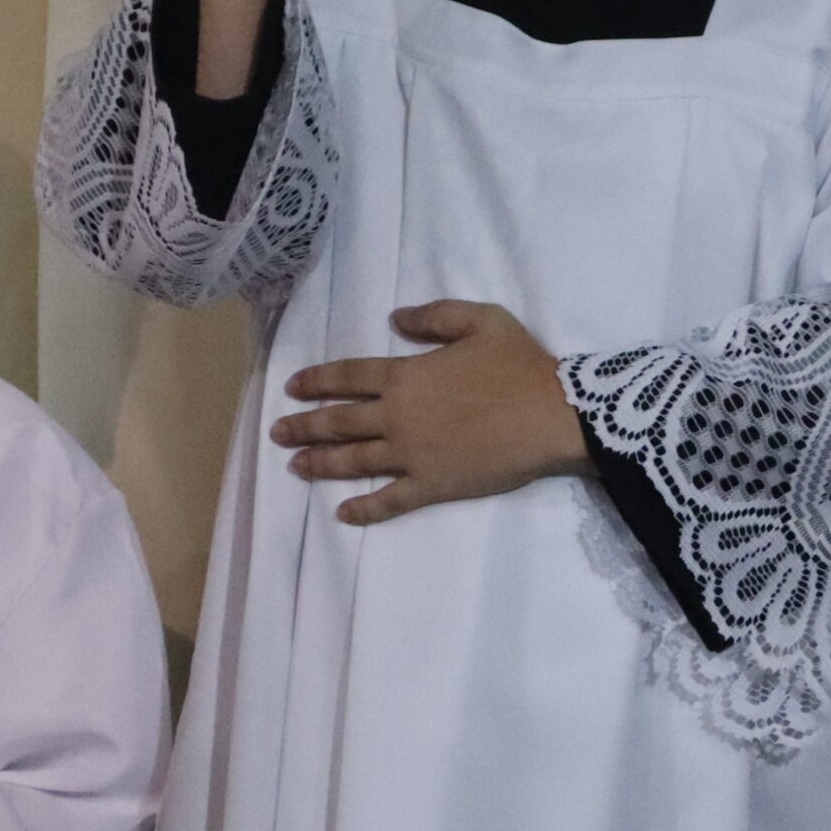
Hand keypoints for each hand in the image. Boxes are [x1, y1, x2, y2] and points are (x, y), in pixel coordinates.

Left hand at [271, 300, 588, 525]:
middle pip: (338, 422)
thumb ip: (434, 316)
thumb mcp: (480, 320)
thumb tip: (394, 318)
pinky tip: (342, 514)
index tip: (291, 388)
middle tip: (277, 432)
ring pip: (353, 461)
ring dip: (318, 463)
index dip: (315, 381)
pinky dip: (364, 509)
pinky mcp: (431, 486)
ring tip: (294, 465)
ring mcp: (410, 454)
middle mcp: (397, 416)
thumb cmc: (520, 365)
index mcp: (404, 376)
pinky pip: (390, 501)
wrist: (554, 415)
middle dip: (303, 426)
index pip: (347, 377)